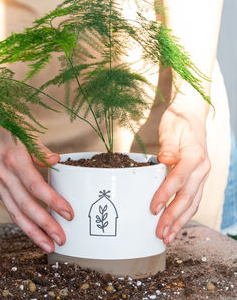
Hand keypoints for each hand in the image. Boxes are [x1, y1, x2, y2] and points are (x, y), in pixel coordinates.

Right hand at [0, 122, 73, 252]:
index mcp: (14, 159)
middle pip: (25, 205)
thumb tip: (57, 161)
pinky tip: (34, 231)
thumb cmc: (7, 126)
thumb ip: (41, 150)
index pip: (36, 185)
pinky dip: (22, 222)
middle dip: (44, 224)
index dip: (52, 201)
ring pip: (14, 212)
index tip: (68, 213)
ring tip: (48, 244)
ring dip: (32, 231)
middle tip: (61, 238)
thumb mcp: (26, 132)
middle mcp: (3, 174)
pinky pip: (9, 208)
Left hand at [151, 106, 209, 243]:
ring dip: (180, 222)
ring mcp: (202, 176)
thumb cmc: (178, 122)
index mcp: (194, 156)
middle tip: (159, 233)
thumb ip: (168, 145)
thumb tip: (166, 159)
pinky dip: (184, 215)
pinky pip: (193, 201)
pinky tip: (175, 227)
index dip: (165, 195)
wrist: (192, 116)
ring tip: (167, 237)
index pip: (178, 180)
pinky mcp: (198, 180)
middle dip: (173, 217)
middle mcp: (201, 169)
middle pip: (187, 197)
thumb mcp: (171, 129)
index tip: (153, 208)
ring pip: (193, 203)